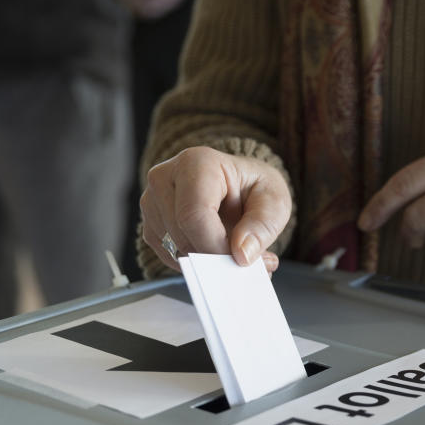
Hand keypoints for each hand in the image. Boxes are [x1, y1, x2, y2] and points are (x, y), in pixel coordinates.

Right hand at [141, 147, 290, 272]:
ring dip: (206, 261)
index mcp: (196, 163)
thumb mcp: (274, 200)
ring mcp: (152, 201)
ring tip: (232, 250)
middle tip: (243, 259)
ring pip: (174, 249)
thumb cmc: (253, 187)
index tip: (239, 260)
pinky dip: (194, 261)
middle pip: (181, 236)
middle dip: (215, 257)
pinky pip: (168, 256)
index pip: (194, 215)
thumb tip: (241, 254)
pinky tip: (213, 250)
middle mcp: (165, 178)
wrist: (237, 184)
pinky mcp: (150, 224)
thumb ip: (262, 226)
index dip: (215, 246)